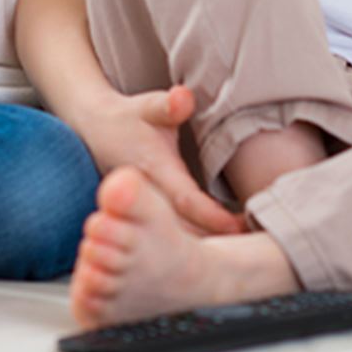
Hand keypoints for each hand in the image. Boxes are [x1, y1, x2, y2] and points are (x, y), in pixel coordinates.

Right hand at [74, 86, 243, 235]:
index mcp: (156, 169)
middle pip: (184, 228)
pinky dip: (193, 242)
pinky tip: (218, 248)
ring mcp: (144, 210)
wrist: (96, 128)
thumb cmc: (130, 117)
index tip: (237, 225)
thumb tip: (183, 98)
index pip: (186, 199)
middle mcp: (149, 195)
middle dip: (216, 239)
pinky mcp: (144, 216)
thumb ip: (168, 104)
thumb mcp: (148, 105)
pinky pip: (171, 234)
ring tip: (244, 252)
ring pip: (176, 236)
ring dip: (206, 244)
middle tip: (255, 249)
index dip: (211, 215)